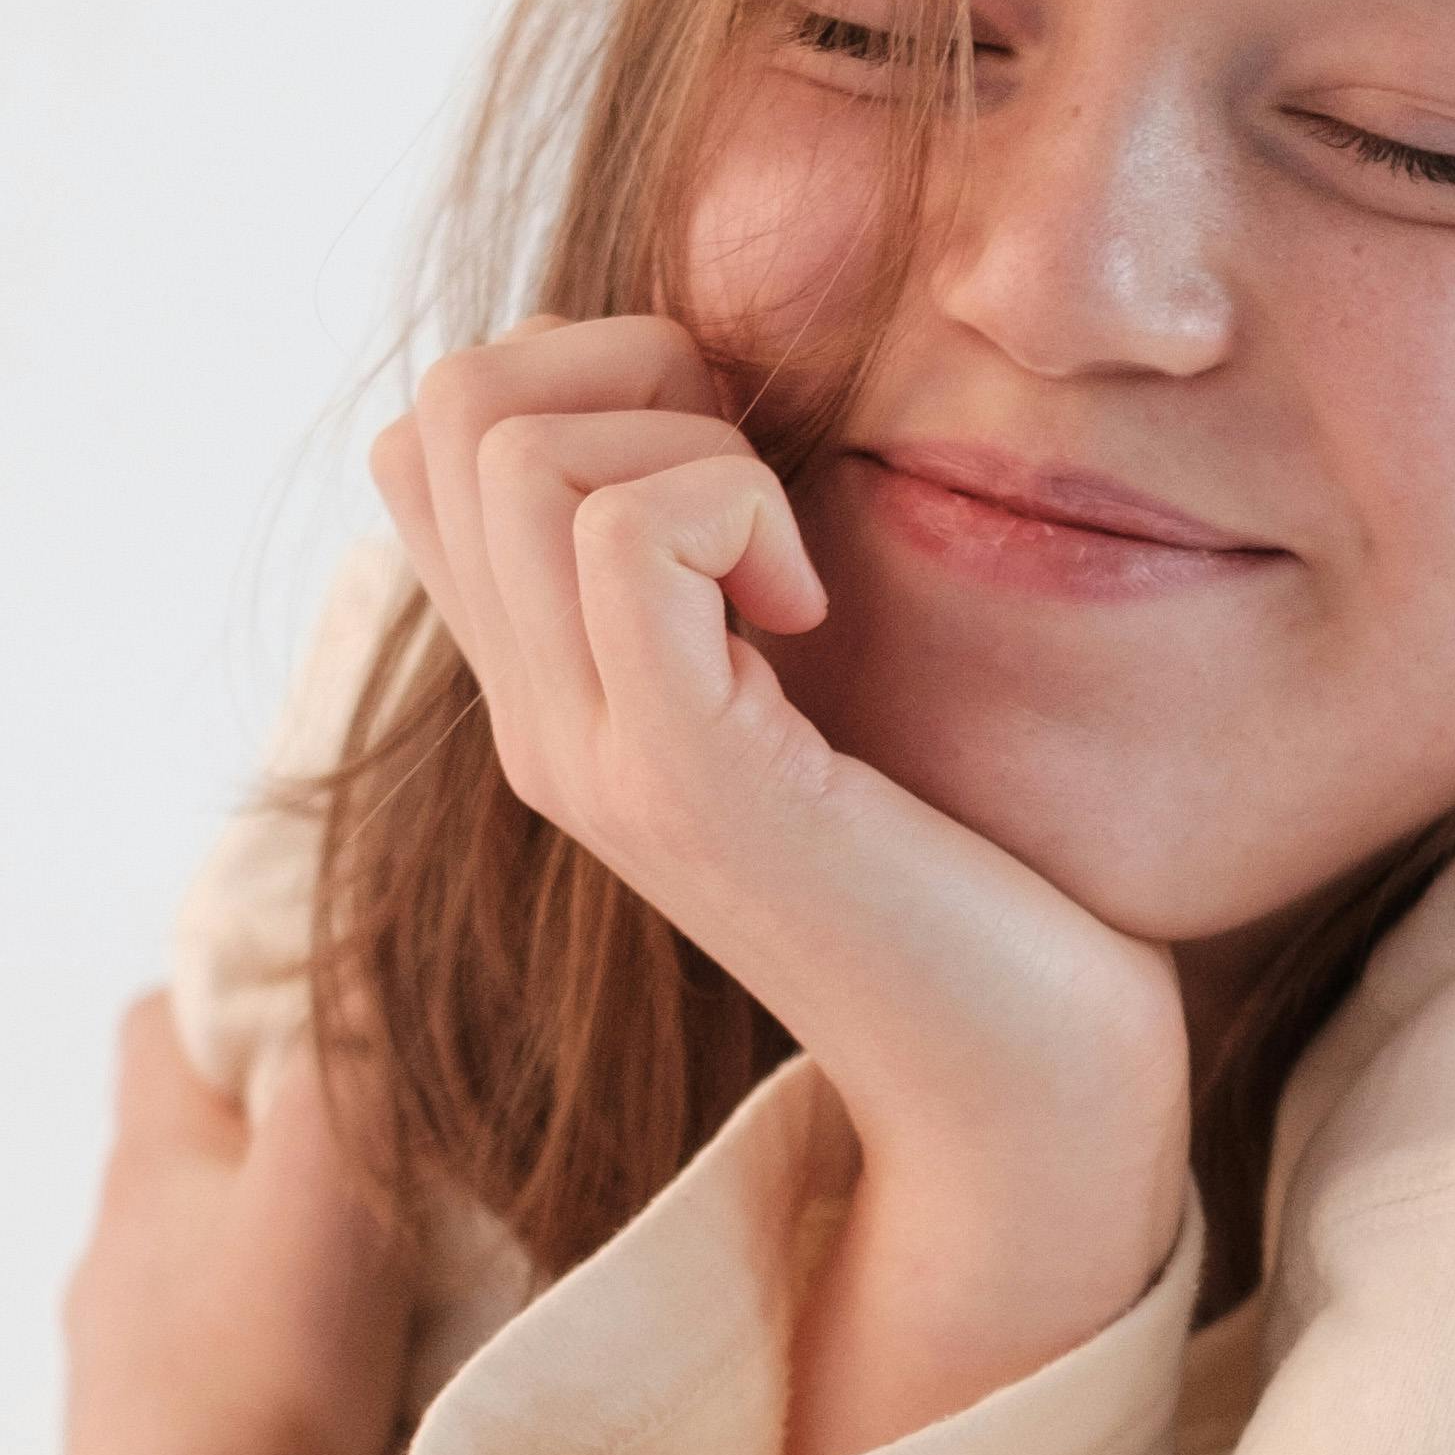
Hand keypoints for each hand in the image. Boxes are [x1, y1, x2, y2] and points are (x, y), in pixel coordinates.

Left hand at [58, 1000, 415, 1454]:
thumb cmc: (261, 1375)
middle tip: (402, 1142)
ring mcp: (125, 1361)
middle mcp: (116, 1254)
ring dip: (287, 1249)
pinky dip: (280, 1345)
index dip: (236, 990)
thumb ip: (348, 1053)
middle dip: (286, 1130)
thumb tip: (351, 918)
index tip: (340, 1003)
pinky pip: (219, 1359)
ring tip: (394, 1272)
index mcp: (146, 1167)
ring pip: (209, 1259)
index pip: (157, 1024)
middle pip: (192, 1146)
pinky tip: (352, 1383)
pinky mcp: (157, 1453)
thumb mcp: (326, 1181)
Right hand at [371, 319, 1190, 1454]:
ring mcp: (591, 758)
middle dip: (627, 374)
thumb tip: (723, 385)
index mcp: (553, 693)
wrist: (1023, 1080)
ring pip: (513, 451)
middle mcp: (537, 724)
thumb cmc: (970, 871)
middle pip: (450, 411)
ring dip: (686, 441)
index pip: (430, 442)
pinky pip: (628, 535)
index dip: (583, 379)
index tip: (733, 471)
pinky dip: (736, 506)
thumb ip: (733, 574)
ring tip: (788, 566)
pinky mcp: (683, 781)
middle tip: (763, 492)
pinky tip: (813, 611)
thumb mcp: (814, 682)